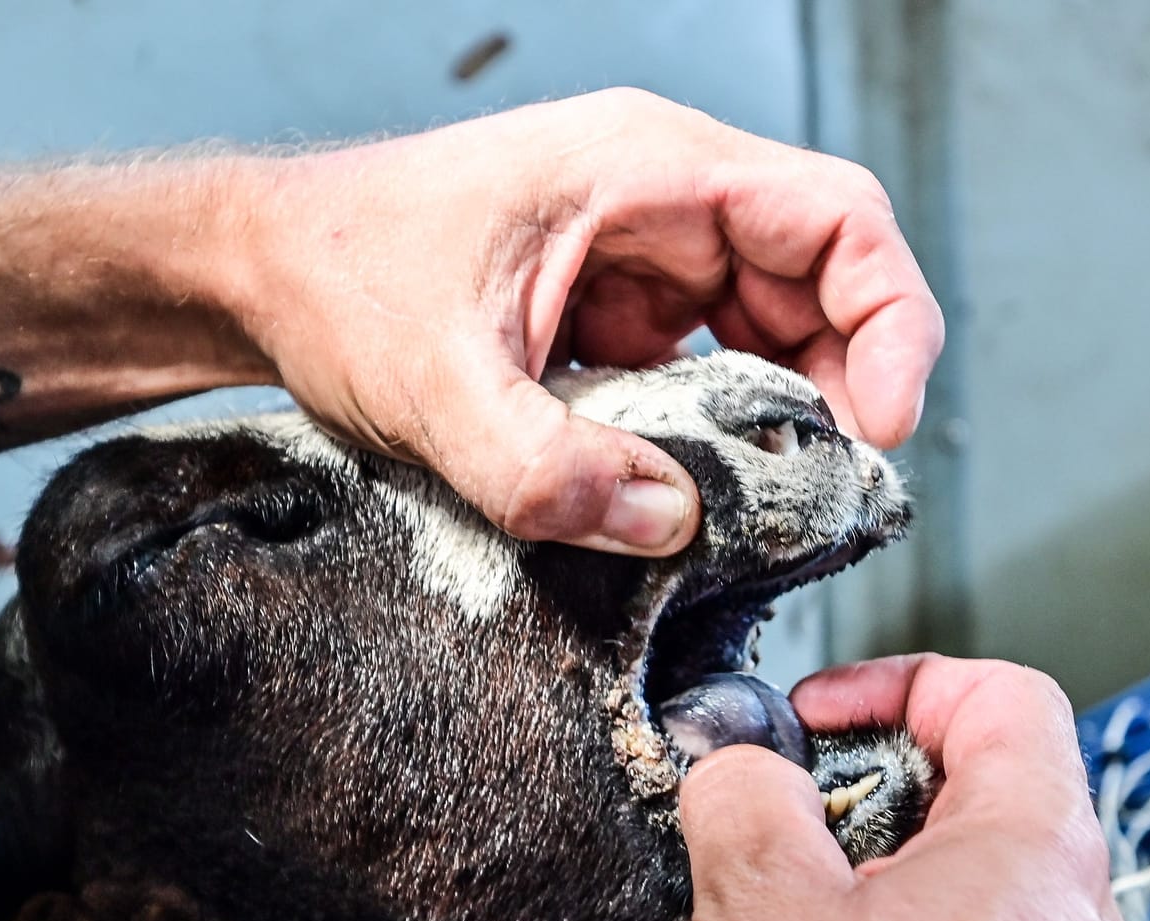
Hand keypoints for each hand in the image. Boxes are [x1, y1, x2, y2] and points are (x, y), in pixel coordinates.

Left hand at [220, 89, 942, 555]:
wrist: (258, 272)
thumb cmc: (336, 279)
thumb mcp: (431, 387)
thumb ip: (542, 467)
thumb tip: (667, 523)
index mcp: (645, 169)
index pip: (839, 217)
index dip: (891, 317)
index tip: (883, 422)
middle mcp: (663, 200)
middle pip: (824, 281)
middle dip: (845, 387)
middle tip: (824, 489)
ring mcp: (643, 253)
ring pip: (775, 328)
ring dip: (786, 414)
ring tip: (766, 499)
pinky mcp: (618, 309)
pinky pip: (710, 364)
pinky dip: (722, 428)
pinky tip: (696, 487)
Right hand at [658, 658, 1143, 920]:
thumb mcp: (756, 898)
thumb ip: (745, 796)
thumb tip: (742, 771)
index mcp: (1038, 850)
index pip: (1002, 697)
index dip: (896, 682)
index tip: (818, 712)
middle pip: (971, 810)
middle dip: (848, 812)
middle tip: (773, 835)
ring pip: (950, 916)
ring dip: (841, 907)